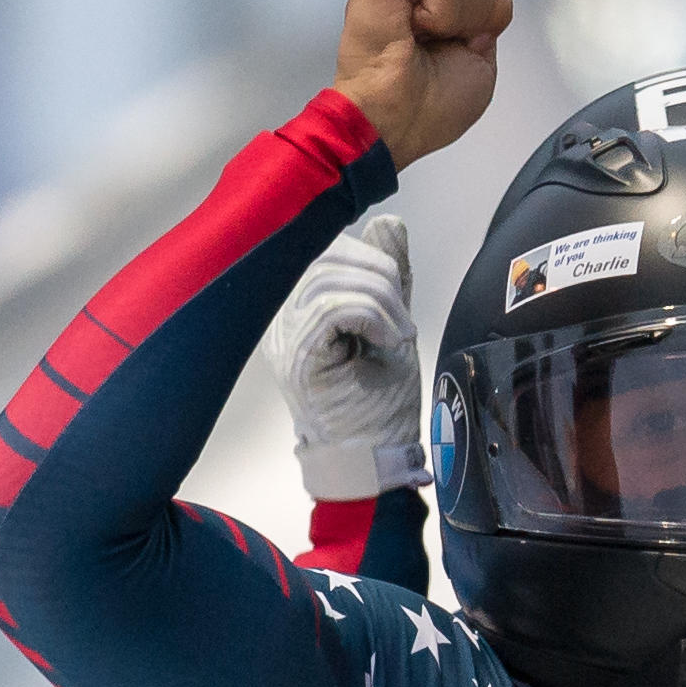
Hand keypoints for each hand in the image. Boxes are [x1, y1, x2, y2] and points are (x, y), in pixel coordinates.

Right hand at [263, 209, 423, 500]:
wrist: (376, 463)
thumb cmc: (380, 406)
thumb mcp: (391, 325)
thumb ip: (387, 278)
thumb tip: (387, 222)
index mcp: (299, 308)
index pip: (325, 250)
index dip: (370, 257)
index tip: (398, 294)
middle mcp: (282, 319)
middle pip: (325, 256)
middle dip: (380, 274)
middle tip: (403, 319)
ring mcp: (284, 338)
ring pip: (330, 279)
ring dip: (381, 301)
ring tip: (397, 335)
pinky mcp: (298, 358)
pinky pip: (332, 308)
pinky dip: (371, 316)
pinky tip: (386, 341)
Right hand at [334, 0, 510, 166]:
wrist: (396, 122)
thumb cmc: (427, 108)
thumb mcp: (481, 59)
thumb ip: (485, 17)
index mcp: (435, 1)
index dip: (491, 15)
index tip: (459, 47)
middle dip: (477, 15)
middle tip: (438, 45)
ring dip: (458, 17)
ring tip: (421, 39)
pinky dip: (441, 13)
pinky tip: (411, 30)